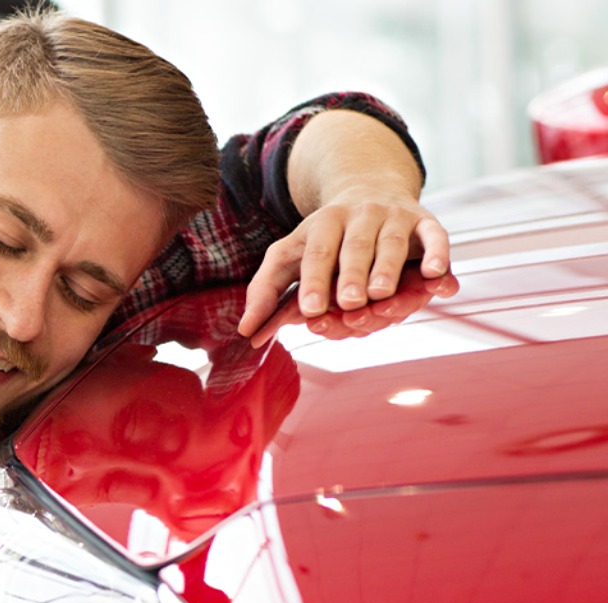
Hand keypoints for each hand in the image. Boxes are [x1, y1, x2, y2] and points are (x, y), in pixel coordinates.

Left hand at [238, 192, 450, 338]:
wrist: (368, 189)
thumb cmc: (324, 239)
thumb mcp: (289, 256)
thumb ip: (267, 290)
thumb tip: (246, 331)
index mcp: (322, 224)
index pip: (316, 254)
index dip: (314, 281)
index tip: (310, 310)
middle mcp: (359, 217)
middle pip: (355, 248)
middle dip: (352, 276)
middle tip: (349, 302)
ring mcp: (394, 217)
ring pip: (392, 244)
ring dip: (388, 269)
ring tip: (382, 294)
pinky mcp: (425, 221)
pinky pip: (435, 235)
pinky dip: (438, 254)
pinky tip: (436, 276)